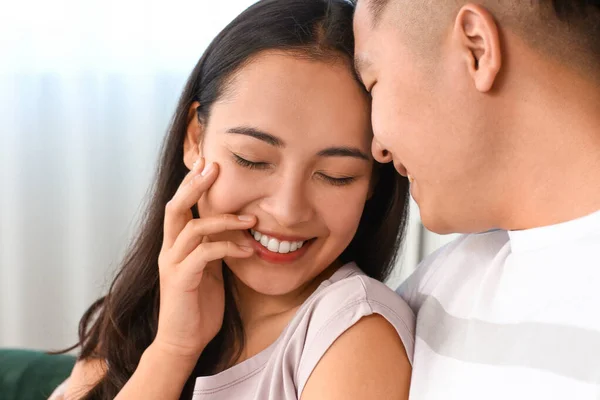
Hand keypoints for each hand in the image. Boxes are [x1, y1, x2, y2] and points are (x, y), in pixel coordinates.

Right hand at [153, 158, 255, 359]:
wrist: (184, 341)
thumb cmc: (198, 304)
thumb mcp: (208, 269)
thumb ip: (212, 246)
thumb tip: (231, 226)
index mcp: (175, 245)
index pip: (180, 206)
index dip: (192, 183)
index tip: (208, 163)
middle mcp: (169, 249)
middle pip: (176, 207)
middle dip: (195, 185)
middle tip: (215, 167)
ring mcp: (172, 264)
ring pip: (192, 227)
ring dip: (224, 219)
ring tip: (251, 221)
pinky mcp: (181, 279)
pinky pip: (205, 254)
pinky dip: (229, 248)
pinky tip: (248, 251)